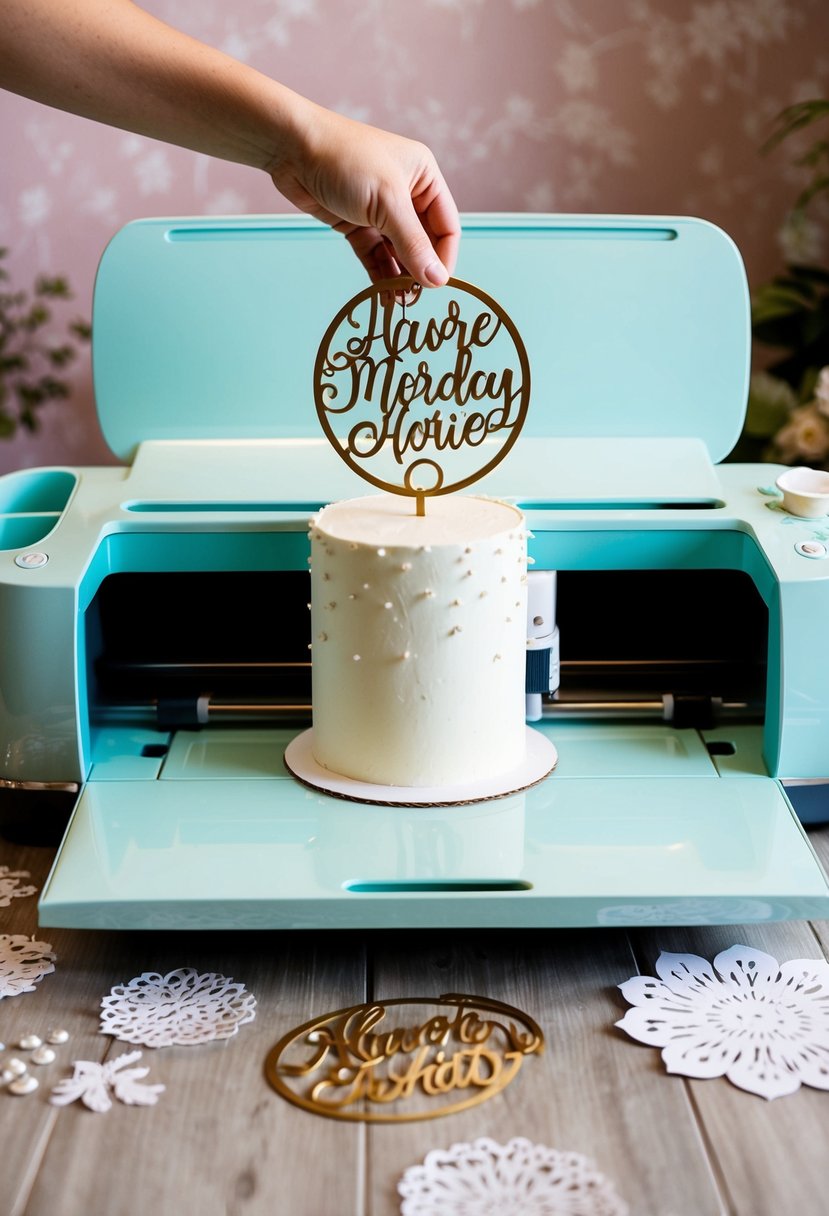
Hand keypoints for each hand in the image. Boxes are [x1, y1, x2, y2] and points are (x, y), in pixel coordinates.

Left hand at [270, 105, 459, 287]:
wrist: (291, 148)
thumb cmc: (345, 161)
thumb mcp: (387, 203)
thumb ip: (413, 244)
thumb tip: (438, 280)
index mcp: (424, 178)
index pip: (447, 227)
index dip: (444, 259)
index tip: (436, 286)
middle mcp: (406, 194)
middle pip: (423, 244)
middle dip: (419, 272)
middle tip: (413, 299)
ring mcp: (380, 211)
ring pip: (398, 253)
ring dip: (399, 277)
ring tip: (398, 302)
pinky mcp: (356, 224)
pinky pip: (375, 255)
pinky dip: (379, 274)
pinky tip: (382, 295)